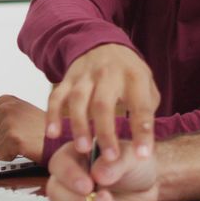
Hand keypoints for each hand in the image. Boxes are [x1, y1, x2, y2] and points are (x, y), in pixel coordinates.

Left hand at [0, 95, 44, 161]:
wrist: (60, 138)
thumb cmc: (41, 128)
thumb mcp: (19, 113)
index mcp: (5, 100)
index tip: (12, 129)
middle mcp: (5, 108)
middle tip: (17, 137)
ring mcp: (9, 122)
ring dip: (4, 149)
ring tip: (21, 142)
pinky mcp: (12, 138)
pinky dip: (10, 156)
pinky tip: (23, 148)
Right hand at [46, 43, 159, 162]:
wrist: (103, 42)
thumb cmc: (128, 72)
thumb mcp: (147, 83)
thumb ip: (147, 110)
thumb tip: (143, 142)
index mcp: (134, 77)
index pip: (140, 106)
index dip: (142, 131)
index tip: (143, 155)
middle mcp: (108, 74)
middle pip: (104, 104)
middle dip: (106, 132)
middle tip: (109, 158)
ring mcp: (85, 76)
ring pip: (78, 101)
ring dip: (79, 126)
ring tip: (83, 149)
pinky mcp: (67, 79)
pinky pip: (56, 97)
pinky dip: (52, 115)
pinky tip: (52, 134)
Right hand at [46, 140, 158, 200]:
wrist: (149, 185)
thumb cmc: (136, 164)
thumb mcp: (131, 156)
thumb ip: (116, 162)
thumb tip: (98, 174)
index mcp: (76, 154)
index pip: (59, 164)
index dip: (69, 176)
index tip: (88, 186)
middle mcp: (70, 177)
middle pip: (56, 191)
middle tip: (106, 200)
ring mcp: (73, 199)